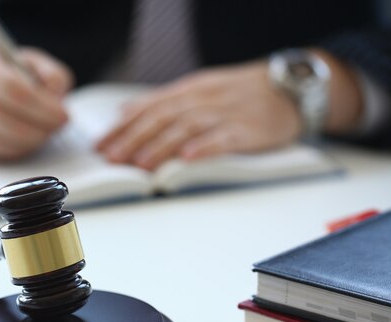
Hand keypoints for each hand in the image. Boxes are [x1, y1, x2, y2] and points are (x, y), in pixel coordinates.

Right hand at [0, 44, 73, 160]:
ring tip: (43, 128)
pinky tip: (24, 136)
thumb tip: (59, 98)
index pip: (19, 95)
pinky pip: (2, 154)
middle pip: (15, 126)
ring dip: (35, 141)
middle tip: (59, 126)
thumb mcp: (22, 60)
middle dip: (45, 130)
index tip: (65, 115)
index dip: (46, 109)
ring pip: (10, 145)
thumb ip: (50, 74)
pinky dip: (21, 148)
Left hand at [97, 51, 361, 170]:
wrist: (289, 88)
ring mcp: (225, 114)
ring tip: (140, 163)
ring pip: (187, 128)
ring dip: (161, 146)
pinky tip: (187, 159)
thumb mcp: (199, 89)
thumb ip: (163, 101)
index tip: (102, 144)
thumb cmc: (240, 93)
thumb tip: (125, 112)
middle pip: (163, 118)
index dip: (123, 127)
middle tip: (112, 158)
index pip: (149, 107)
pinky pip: (223, 138)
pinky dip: (204, 148)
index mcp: (190, 90)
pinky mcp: (248, 130)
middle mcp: (203, 99)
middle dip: (134, 139)